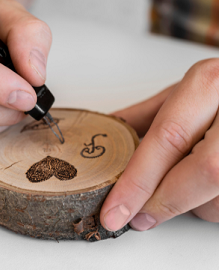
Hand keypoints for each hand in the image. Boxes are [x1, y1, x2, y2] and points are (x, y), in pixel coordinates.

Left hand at [100, 59, 218, 230]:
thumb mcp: (184, 92)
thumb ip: (147, 114)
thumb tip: (111, 134)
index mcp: (208, 85)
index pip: (168, 139)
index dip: (139, 182)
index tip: (115, 210)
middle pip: (205, 170)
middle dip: (164, 201)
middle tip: (138, 216)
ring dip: (193, 204)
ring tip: (179, 188)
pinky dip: (210, 202)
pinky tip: (201, 187)